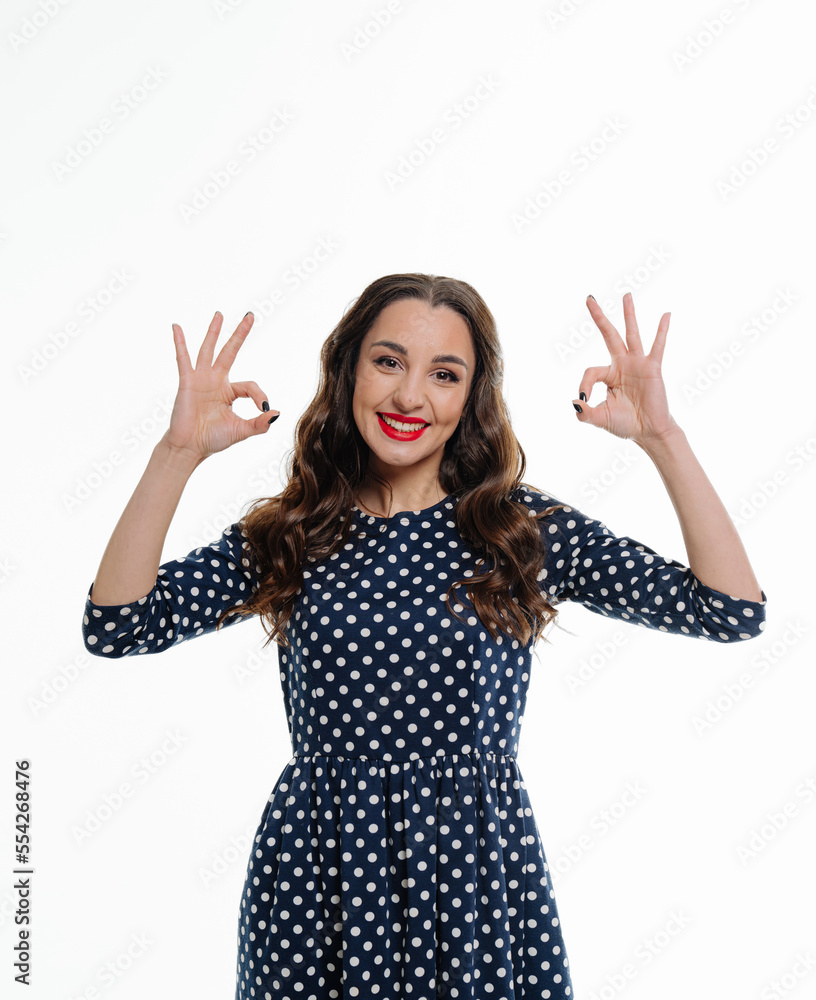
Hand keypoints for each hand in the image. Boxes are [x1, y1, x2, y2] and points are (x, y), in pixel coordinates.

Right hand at [161, 310, 277, 462]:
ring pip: (209, 350)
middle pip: (230, 352)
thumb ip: (259, 423)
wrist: (189, 448)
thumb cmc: (212, 439)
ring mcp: (201, 379)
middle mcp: (216, 381)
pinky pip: (183, 359)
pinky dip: (180, 343)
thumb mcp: (241, 431)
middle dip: (239, 334)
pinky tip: (177, 327)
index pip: (250, 386)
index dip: (260, 395)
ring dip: (214, 332)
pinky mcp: (187, 382)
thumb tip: (277, 412)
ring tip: (220, 314)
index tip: (264, 408)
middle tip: (250, 315)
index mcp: (229, 393)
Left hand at [573, 292, 678, 445]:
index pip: (591, 371)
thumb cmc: (625, 424)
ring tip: (626, 295)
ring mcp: (638, 364)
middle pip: (608, 336)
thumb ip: (585, 412)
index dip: (584, 384)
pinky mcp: (652, 368)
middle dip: (599, 317)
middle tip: (589, 298)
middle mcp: (622, 365)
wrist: (648, 432)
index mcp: (609, 375)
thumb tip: (575, 401)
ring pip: (631, 335)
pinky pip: (657, 347)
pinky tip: (666, 315)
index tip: (584, 399)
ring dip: (628, 315)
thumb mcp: (600, 418)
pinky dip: (661, 331)